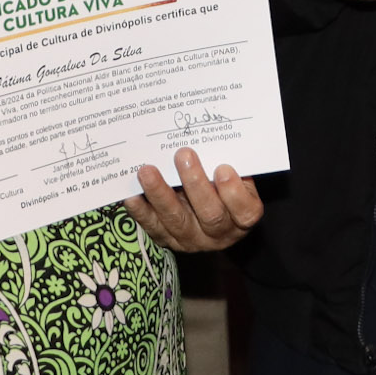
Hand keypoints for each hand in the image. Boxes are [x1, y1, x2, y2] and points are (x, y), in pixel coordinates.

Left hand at [122, 148, 263, 251]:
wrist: (208, 209)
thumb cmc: (224, 183)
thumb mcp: (238, 175)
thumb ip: (231, 162)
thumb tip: (211, 136)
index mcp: (242, 217)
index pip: (244, 211)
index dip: (234, 192)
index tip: (223, 168)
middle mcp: (219, 233)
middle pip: (210, 214)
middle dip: (195, 183)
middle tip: (182, 154)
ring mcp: (190, 239)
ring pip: (176, 220)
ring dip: (160, 194)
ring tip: (147, 171)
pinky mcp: (166, 238)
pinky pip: (152, 225)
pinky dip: (140, 209)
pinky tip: (131, 193)